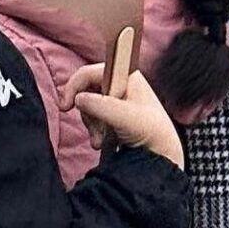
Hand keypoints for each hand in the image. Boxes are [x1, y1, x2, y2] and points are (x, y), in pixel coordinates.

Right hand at [62, 65, 183, 168]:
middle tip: (92, 128)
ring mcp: (117, 99)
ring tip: (100, 139)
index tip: (66, 106)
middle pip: (86, 90)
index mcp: (126, 76)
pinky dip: (94, 129)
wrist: (162, 154)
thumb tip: (77, 99)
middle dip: (86, 111)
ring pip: (88, 105)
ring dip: (90, 124)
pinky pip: (93, 116)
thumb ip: (98, 104)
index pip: (90, 72)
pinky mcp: (114, 113)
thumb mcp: (123, 117)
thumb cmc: (150, 132)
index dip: (74, 86)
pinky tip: (101, 141)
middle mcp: (120, 84)